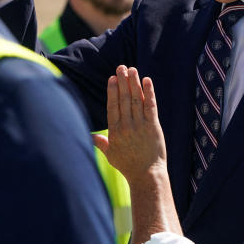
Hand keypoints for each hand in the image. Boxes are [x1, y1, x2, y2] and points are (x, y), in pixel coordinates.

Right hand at [95, 65, 166, 183]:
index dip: (112, 91)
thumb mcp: (110, 155)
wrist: (147, 176)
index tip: (112, 78)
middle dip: (122, 81)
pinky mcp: (153, 126)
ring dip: (134, 83)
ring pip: (136, 100)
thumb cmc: (128, 166)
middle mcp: (126, 126)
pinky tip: (147, 81)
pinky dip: (149, 92)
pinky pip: (151, 106)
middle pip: (124, 99)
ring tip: (132, 69)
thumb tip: (89, 136)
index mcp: (114, 131)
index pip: (112, 106)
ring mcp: (140, 126)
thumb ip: (100, 142)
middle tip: (121, 67)